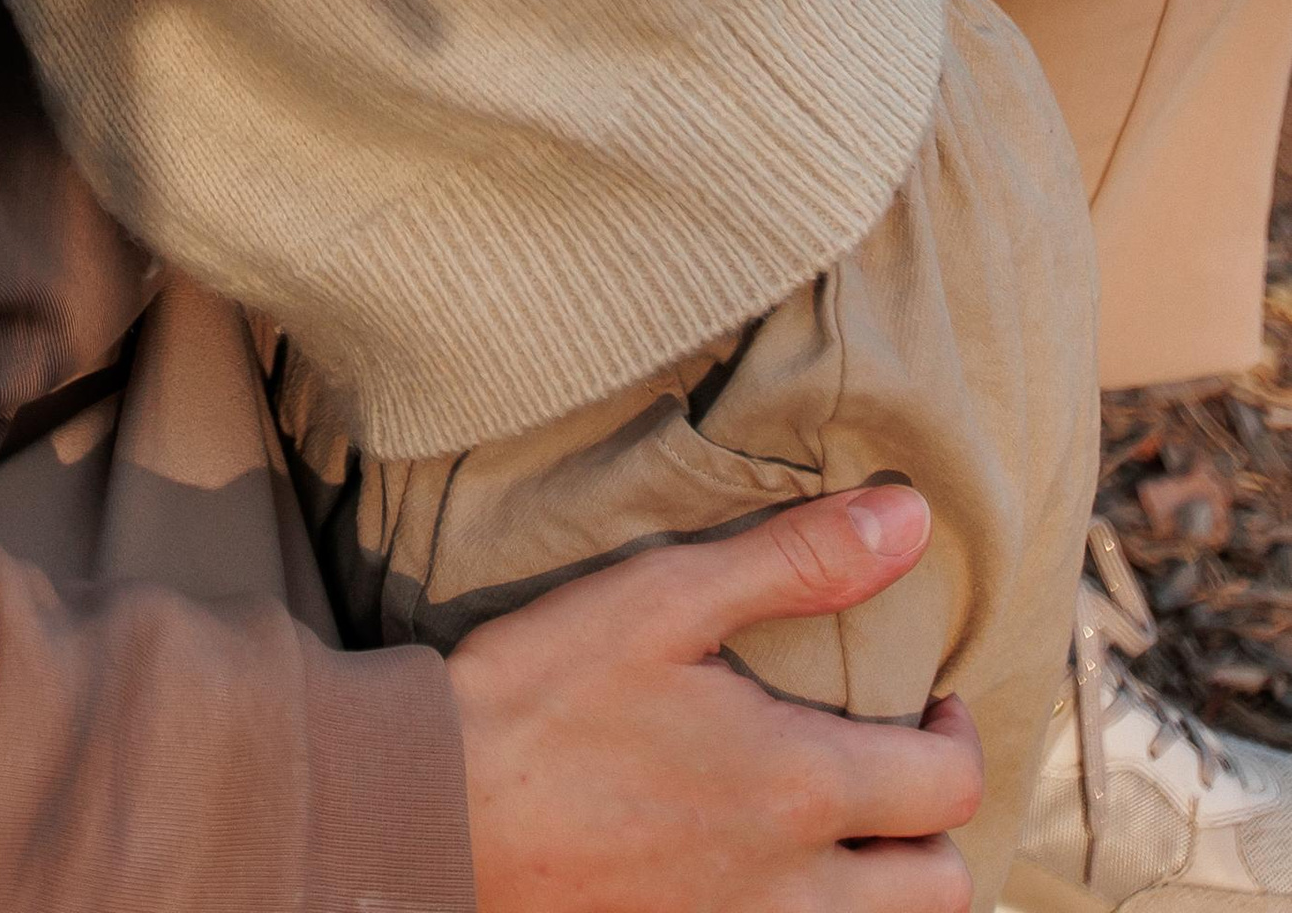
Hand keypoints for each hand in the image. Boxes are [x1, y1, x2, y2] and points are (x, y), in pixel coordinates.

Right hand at [449, 486, 982, 912]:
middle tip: (899, 771)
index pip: (948, 787)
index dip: (958, 737)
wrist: (436, 811)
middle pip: (941, 891)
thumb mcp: (663, 598)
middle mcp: (793, 890)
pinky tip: (772, 876)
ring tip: (852, 833)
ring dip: (889, 891)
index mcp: (800, 786)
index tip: (929, 705)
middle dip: (939, 828)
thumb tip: (909, 519)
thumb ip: (796, 560)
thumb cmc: (542, 693)